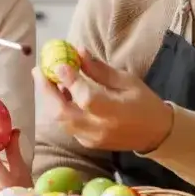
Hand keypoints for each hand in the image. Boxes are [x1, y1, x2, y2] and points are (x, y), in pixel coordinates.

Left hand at [33, 48, 172, 153]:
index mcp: (115, 112)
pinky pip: (66, 125)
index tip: (59, 63)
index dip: (70, 81)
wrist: (155, 134)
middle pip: (63, 113)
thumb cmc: (144, 102)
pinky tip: (60, 94)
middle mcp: (99, 129)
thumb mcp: (127, 81)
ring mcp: (90, 139)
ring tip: (46, 79)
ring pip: (60, 121)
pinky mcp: (86, 143)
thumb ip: (100, 70)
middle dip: (46, 91)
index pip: (86, 98)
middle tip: (39, 70)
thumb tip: (78, 52)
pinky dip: (59, 109)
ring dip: (49, 99)